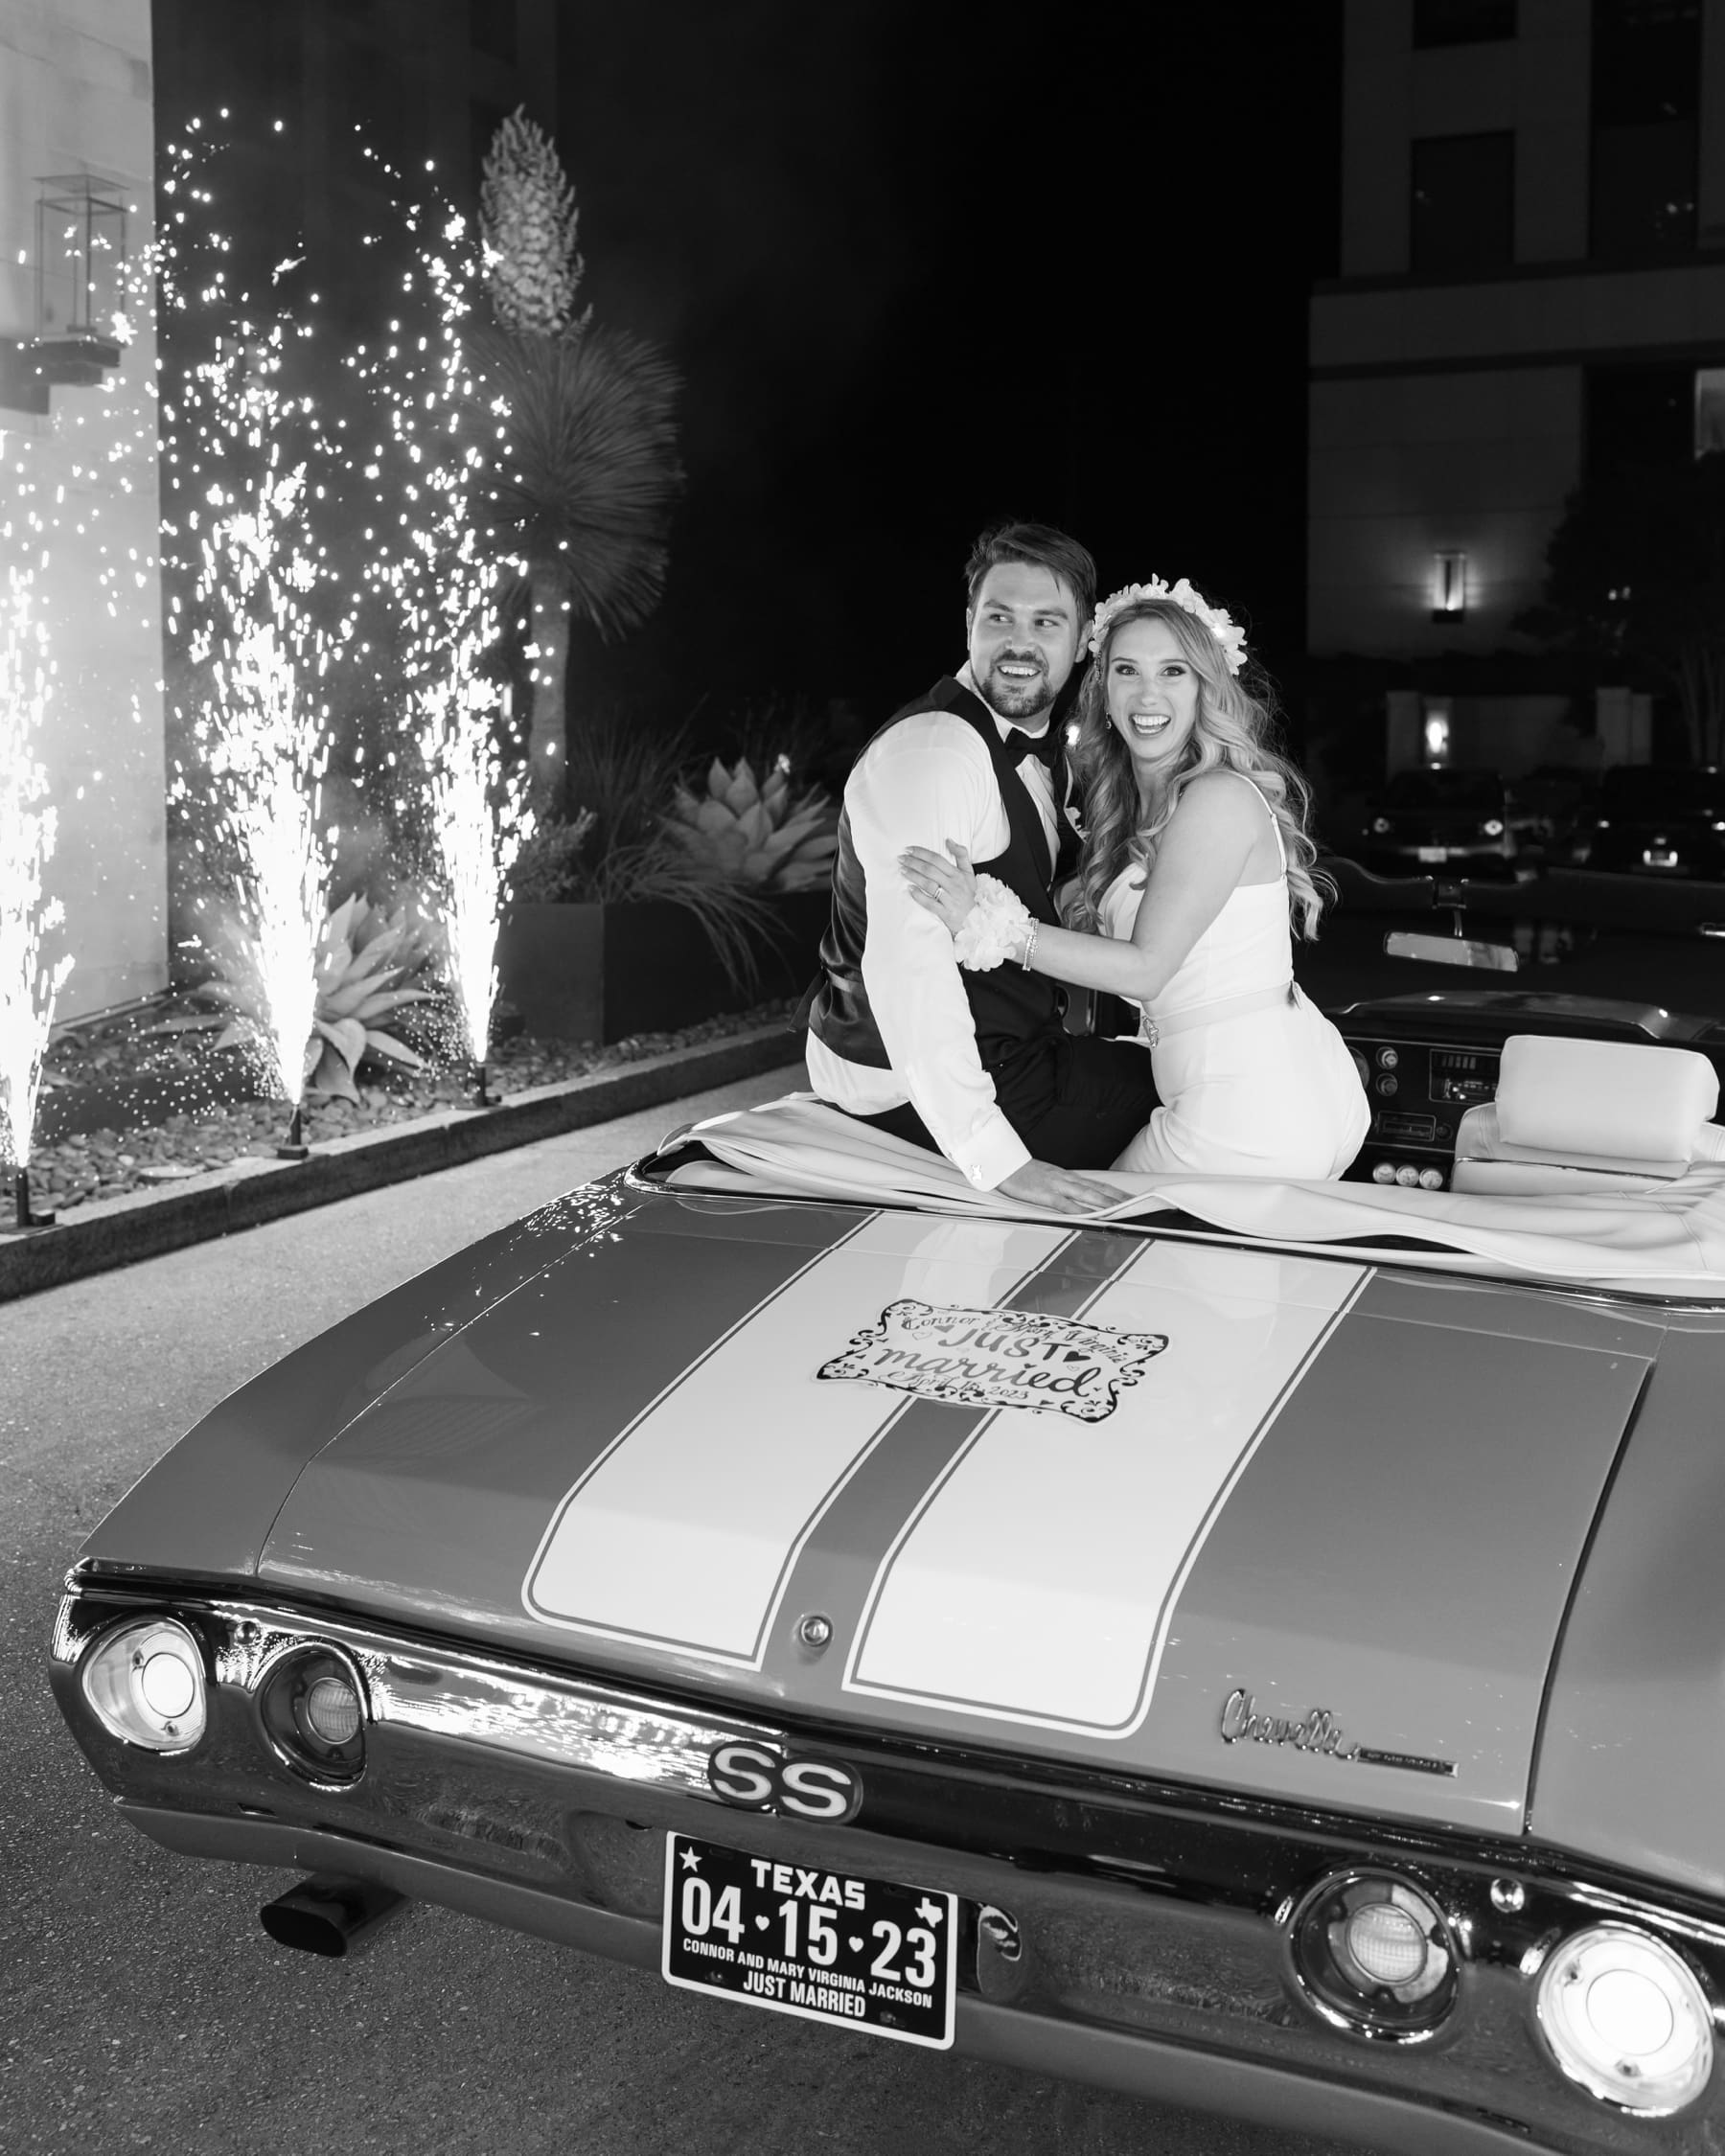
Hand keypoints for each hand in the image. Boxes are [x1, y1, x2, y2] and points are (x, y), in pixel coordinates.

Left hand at [900, 841, 977, 936]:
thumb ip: (961, 855)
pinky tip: (909, 889)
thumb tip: (948, 840)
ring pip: (929, 885)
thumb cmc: (970, 894)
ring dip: (913, 876)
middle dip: (914, 863)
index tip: (909, 849)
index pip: (937, 859)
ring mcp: (950, 899)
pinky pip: (930, 903)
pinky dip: (919, 896)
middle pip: (930, 870)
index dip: (922, 853)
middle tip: (901, 858)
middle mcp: (954, 885)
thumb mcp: (969, 873)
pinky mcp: (946, 913)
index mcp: (958, 874)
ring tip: (902, 870)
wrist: (977, 918)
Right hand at [996, 1160, 1126, 1214]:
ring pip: (1087, 1195)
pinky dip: (1081, 1211)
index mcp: (1067, 1176)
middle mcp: (1066, 1179)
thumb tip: (1075, 1198)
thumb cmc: (1022, 1173)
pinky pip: (1066, 1205)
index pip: (1096, 1184)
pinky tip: (1091, 1217)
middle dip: (1118, 1198)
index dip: (1114, 1191)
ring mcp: (1057, 1186)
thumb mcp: (1045, 1179)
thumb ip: (1061, 1188)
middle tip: (1136, 1205)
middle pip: (1098, 1189)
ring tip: (1122, 1211)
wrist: (1003, 1163)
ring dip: (1106, 1203)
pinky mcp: (1045, 1194)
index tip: (1130, 1197)